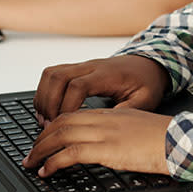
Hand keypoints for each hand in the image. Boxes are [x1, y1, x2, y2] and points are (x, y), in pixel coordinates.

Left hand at [23, 107, 172, 176]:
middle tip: (31, 152)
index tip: (46, 138)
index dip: (55, 126)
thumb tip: (113, 147)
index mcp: (114, 114)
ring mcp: (106, 133)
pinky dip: (54, 162)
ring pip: (61, 135)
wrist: (183, 140)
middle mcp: (106, 120)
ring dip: (41, 149)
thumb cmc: (169, 139)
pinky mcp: (108, 149)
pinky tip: (47, 171)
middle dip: (42, 137)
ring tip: (32, 163)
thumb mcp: (141, 130)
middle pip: (62, 122)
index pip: (75, 115)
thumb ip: (124, 133)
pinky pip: (71, 153)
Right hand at [33, 55, 169, 124]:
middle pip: (58, 77)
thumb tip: (106, 127)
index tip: (63, 124)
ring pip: (52, 73)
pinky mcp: (78, 69)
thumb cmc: (147, 83)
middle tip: (48, 126)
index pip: (78, 85)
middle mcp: (92, 67)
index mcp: (108, 75)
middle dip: (49, 103)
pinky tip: (47, 109)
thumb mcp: (145, 100)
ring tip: (44, 120)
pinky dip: (45, 91)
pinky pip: (53, 74)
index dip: (66, 105)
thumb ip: (126, 111)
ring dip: (43, 97)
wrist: (149, 64)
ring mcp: (83, 66)